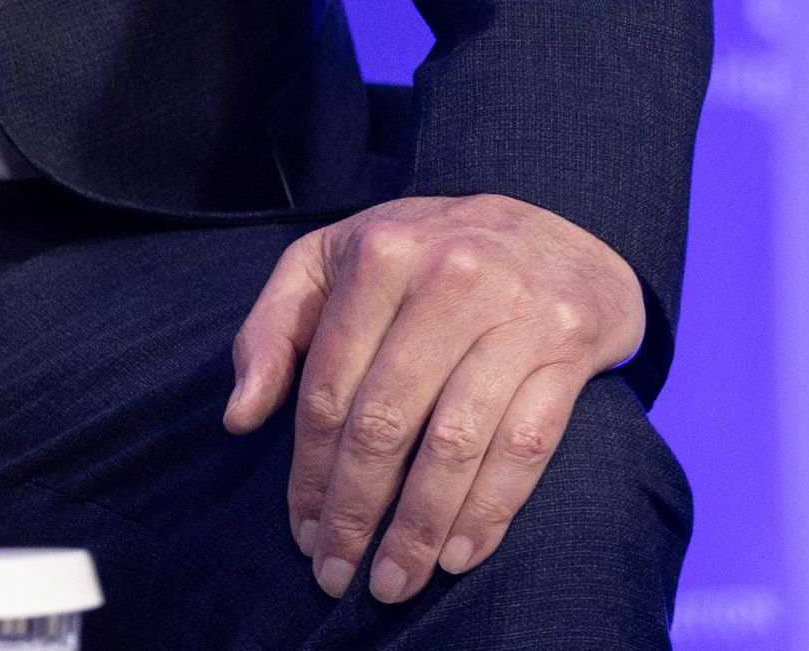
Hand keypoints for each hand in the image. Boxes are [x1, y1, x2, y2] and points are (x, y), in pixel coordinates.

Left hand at [222, 192, 642, 606]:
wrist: (553, 228)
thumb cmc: (423, 255)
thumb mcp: (333, 260)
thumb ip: (275, 329)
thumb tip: (240, 417)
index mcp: (380, 254)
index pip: (329, 386)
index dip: (309, 470)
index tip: (301, 530)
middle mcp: (449, 277)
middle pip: (386, 420)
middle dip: (355, 510)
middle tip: (337, 572)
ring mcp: (515, 311)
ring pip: (456, 442)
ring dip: (419, 525)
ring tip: (394, 580)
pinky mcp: (568, 343)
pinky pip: (526, 444)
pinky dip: (490, 509)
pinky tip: (457, 554)